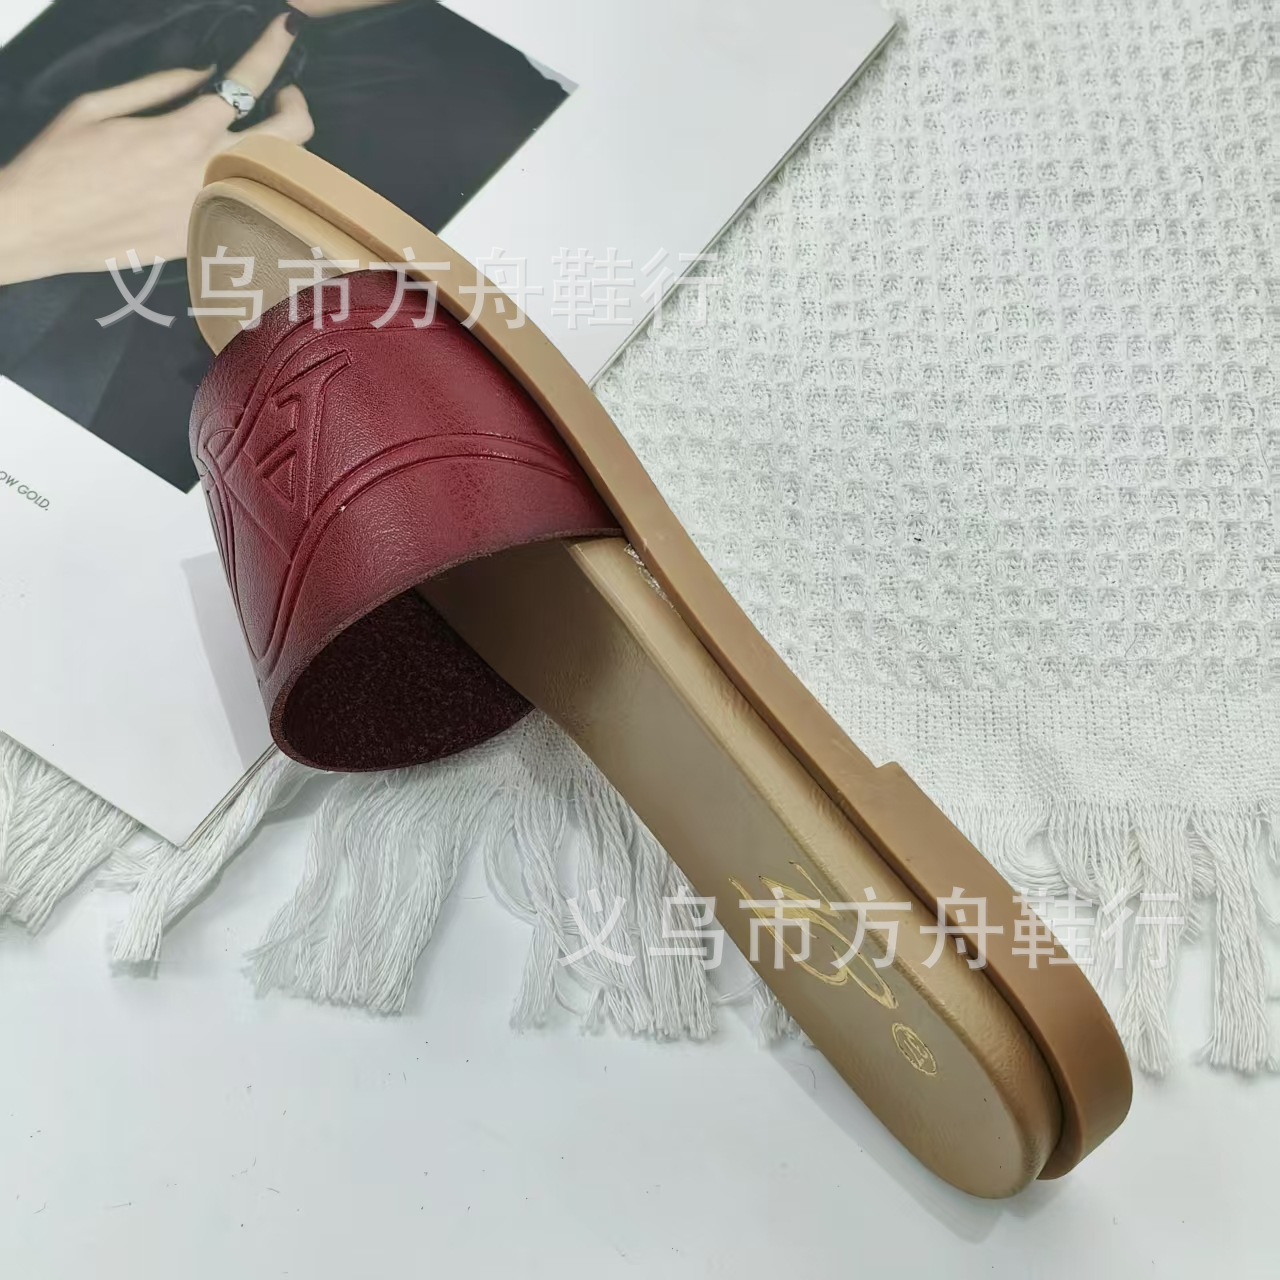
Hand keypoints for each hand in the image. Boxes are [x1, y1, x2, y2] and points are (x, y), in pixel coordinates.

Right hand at [0, 15, 312, 285]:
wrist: (41, 231)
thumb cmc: (59, 164)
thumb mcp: (98, 105)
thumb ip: (161, 86)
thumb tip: (207, 73)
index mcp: (183, 133)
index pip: (247, 84)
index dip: (273, 52)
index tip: (286, 32)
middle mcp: (211, 175)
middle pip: (290, 138)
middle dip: (295, 107)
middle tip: (281, 97)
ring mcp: (215, 213)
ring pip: (280, 178)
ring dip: (279, 151)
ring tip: (257, 137)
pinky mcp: (209, 242)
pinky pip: (253, 210)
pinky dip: (255, 187)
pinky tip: (237, 178)